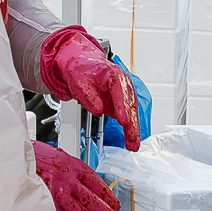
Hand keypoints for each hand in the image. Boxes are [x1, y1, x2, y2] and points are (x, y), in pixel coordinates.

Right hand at [34, 142, 120, 210]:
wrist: (12, 155)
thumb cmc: (31, 156)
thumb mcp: (57, 156)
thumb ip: (69, 171)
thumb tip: (82, 185)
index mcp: (72, 166)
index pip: (97, 184)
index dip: (108, 197)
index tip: (114, 205)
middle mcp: (67, 179)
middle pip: (92, 201)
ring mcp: (56, 191)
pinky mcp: (45, 201)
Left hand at [40, 27, 143, 149]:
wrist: (81, 65)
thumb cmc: (81, 69)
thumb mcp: (78, 80)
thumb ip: (88, 95)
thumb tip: (98, 109)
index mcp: (114, 75)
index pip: (121, 93)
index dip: (122, 107)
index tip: (123, 121)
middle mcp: (123, 85)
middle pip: (130, 105)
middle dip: (131, 123)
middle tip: (132, 137)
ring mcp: (123, 96)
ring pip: (131, 114)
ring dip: (133, 130)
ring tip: (133, 144)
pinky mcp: (121, 105)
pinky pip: (128, 118)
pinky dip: (130, 130)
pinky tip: (131, 141)